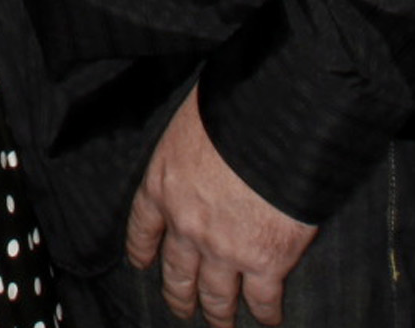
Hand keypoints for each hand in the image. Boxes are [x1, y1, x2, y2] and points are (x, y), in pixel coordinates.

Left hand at [126, 89, 315, 325]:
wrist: (273, 125)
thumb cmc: (233, 108)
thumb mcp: (192, 121)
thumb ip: (190, 148)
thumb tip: (202, 146)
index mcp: (163, 184)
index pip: (143, 226)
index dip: (142, 249)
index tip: (141, 263)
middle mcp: (186, 225)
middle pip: (177, 272)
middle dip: (178, 294)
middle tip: (181, 307)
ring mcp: (224, 249)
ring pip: (216, 296)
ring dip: (218, 314)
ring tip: (221, 323)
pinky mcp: (266, 262)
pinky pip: (263, 300)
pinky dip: (266, 315)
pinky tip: (269, 319)